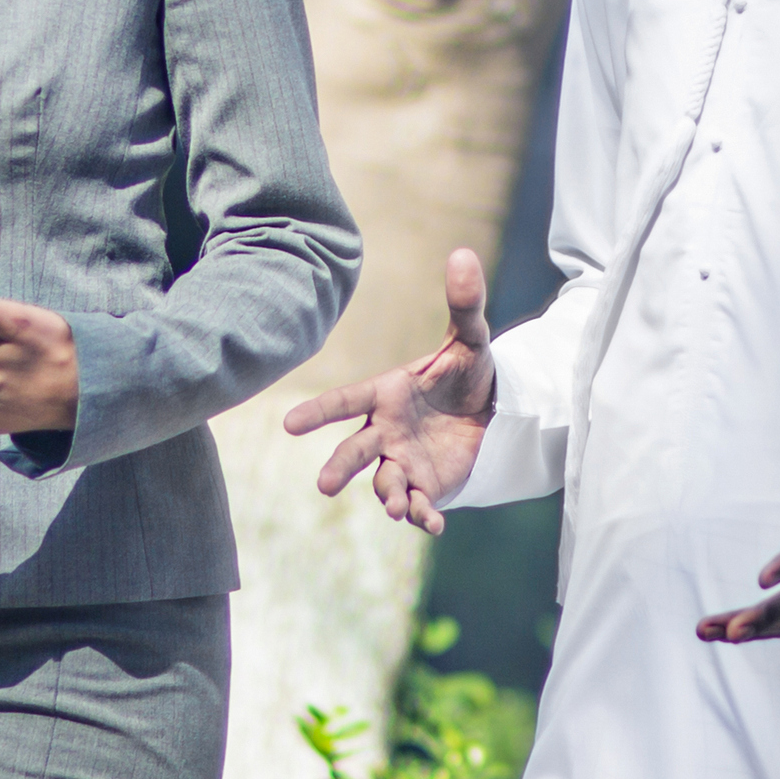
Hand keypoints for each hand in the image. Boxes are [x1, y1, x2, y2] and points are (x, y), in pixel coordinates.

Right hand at [282, 248, 497, 535]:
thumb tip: (464, 253)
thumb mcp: (471, 338)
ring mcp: (402, 460)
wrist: (491, 412)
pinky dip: (422, 515)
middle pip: (355, 450)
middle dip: (339, 466)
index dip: (319, 412)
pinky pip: (417, 503)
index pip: (346, 401)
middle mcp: (385, 430)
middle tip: (325, 484)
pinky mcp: (425, 485)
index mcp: (386, 393)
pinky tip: (433, 525)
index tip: (288, 424)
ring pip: (384, 481)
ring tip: (394, 507)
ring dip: (387, 495)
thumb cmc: (467, 372)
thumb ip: (465, 303)